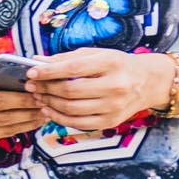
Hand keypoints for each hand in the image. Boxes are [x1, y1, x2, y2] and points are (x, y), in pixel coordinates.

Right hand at [0, 64, 51, 153]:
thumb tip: (25, 78)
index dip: (20, 99)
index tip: (39, 93)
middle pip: (2, 118)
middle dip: (28, 112)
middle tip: (47, 104)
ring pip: (3, 131)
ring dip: (27, 123)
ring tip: (43, 113)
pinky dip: (16, 130)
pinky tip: (28, 121)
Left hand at [25, 48, 174, 132]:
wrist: (147, 82)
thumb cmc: (116, 65)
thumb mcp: (96, 54)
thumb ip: (66, 58)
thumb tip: (36, 62)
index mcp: (112, 63)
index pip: (73, 68)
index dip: (49, 71)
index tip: (31, 72)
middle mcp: (116, 85)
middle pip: (70, 90)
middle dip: (46, 88)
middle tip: (31, 85)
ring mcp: (114, 106)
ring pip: (72, 109)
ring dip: (49, 103)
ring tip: (38, 96)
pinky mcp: (110, 122)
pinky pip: (78, 123)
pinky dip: (59, 117)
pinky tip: (48, 109)